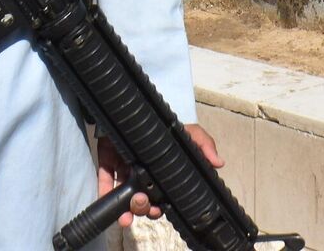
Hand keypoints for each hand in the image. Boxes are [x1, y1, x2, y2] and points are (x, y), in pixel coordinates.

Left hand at [97, 124, 223, 226]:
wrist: (136, 107)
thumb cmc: (164, 124)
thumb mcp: (188, 132)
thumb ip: (203, 144)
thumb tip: (219, 162)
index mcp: (159, 174)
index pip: (161, 197)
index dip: (160, 207)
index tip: (160, 209)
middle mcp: (143, 175)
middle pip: (142, 200)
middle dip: (144, 208)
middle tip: (144, 204)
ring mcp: (125, 170)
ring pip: (124, 196)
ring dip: (126, 209)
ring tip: (127, 214)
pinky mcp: (108, 162)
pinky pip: (104, 181)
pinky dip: (105, 193)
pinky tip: (108, 199)